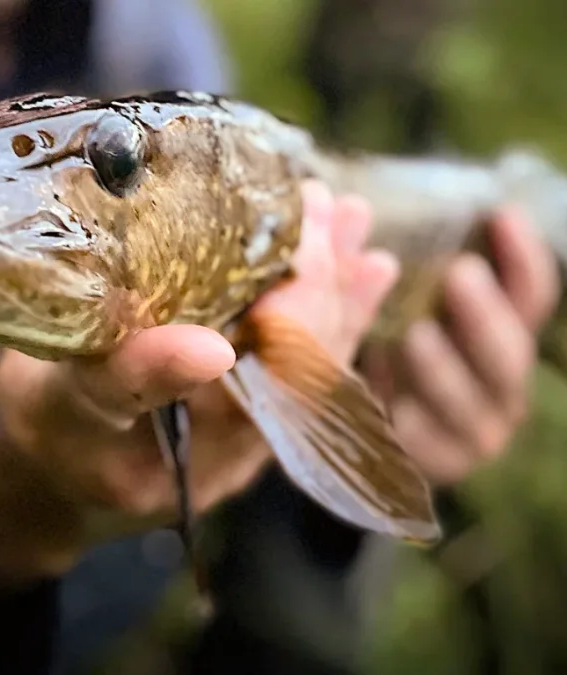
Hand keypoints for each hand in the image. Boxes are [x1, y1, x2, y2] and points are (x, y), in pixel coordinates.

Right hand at [0, 180, 399, 593]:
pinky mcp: (241, 419)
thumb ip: (129, 378)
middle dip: (323, 280)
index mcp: (199, 447)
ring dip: (335, 289)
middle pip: (304, 362)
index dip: (304, 298)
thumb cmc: (42, 434)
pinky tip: (363, 270)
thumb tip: (211, 350)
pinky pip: (298, 367)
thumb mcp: (64, 403)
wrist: (41, 483)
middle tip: (332, 206)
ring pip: (309, 361)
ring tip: (353, 221)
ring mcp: (245, 434)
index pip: (276, 372)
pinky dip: (331, 313)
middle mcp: (239, 446)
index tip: (309, 221)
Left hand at [364, 208, 558, 484]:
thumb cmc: (379, 352)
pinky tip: (399, 414)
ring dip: (445, 369)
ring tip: (415, 337)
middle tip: (458, 274)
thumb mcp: (373, 306)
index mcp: (497, 334)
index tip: (500, 215)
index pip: (530, 295)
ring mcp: (477, 429)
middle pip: (511, 350)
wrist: (358, 431)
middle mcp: (499, 382)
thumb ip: (363, 266)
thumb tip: (346, 208)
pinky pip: (436, 452)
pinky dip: (417, 431)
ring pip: (473, 402)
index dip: (523, 257)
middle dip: (486, 313)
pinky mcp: (442, 467)